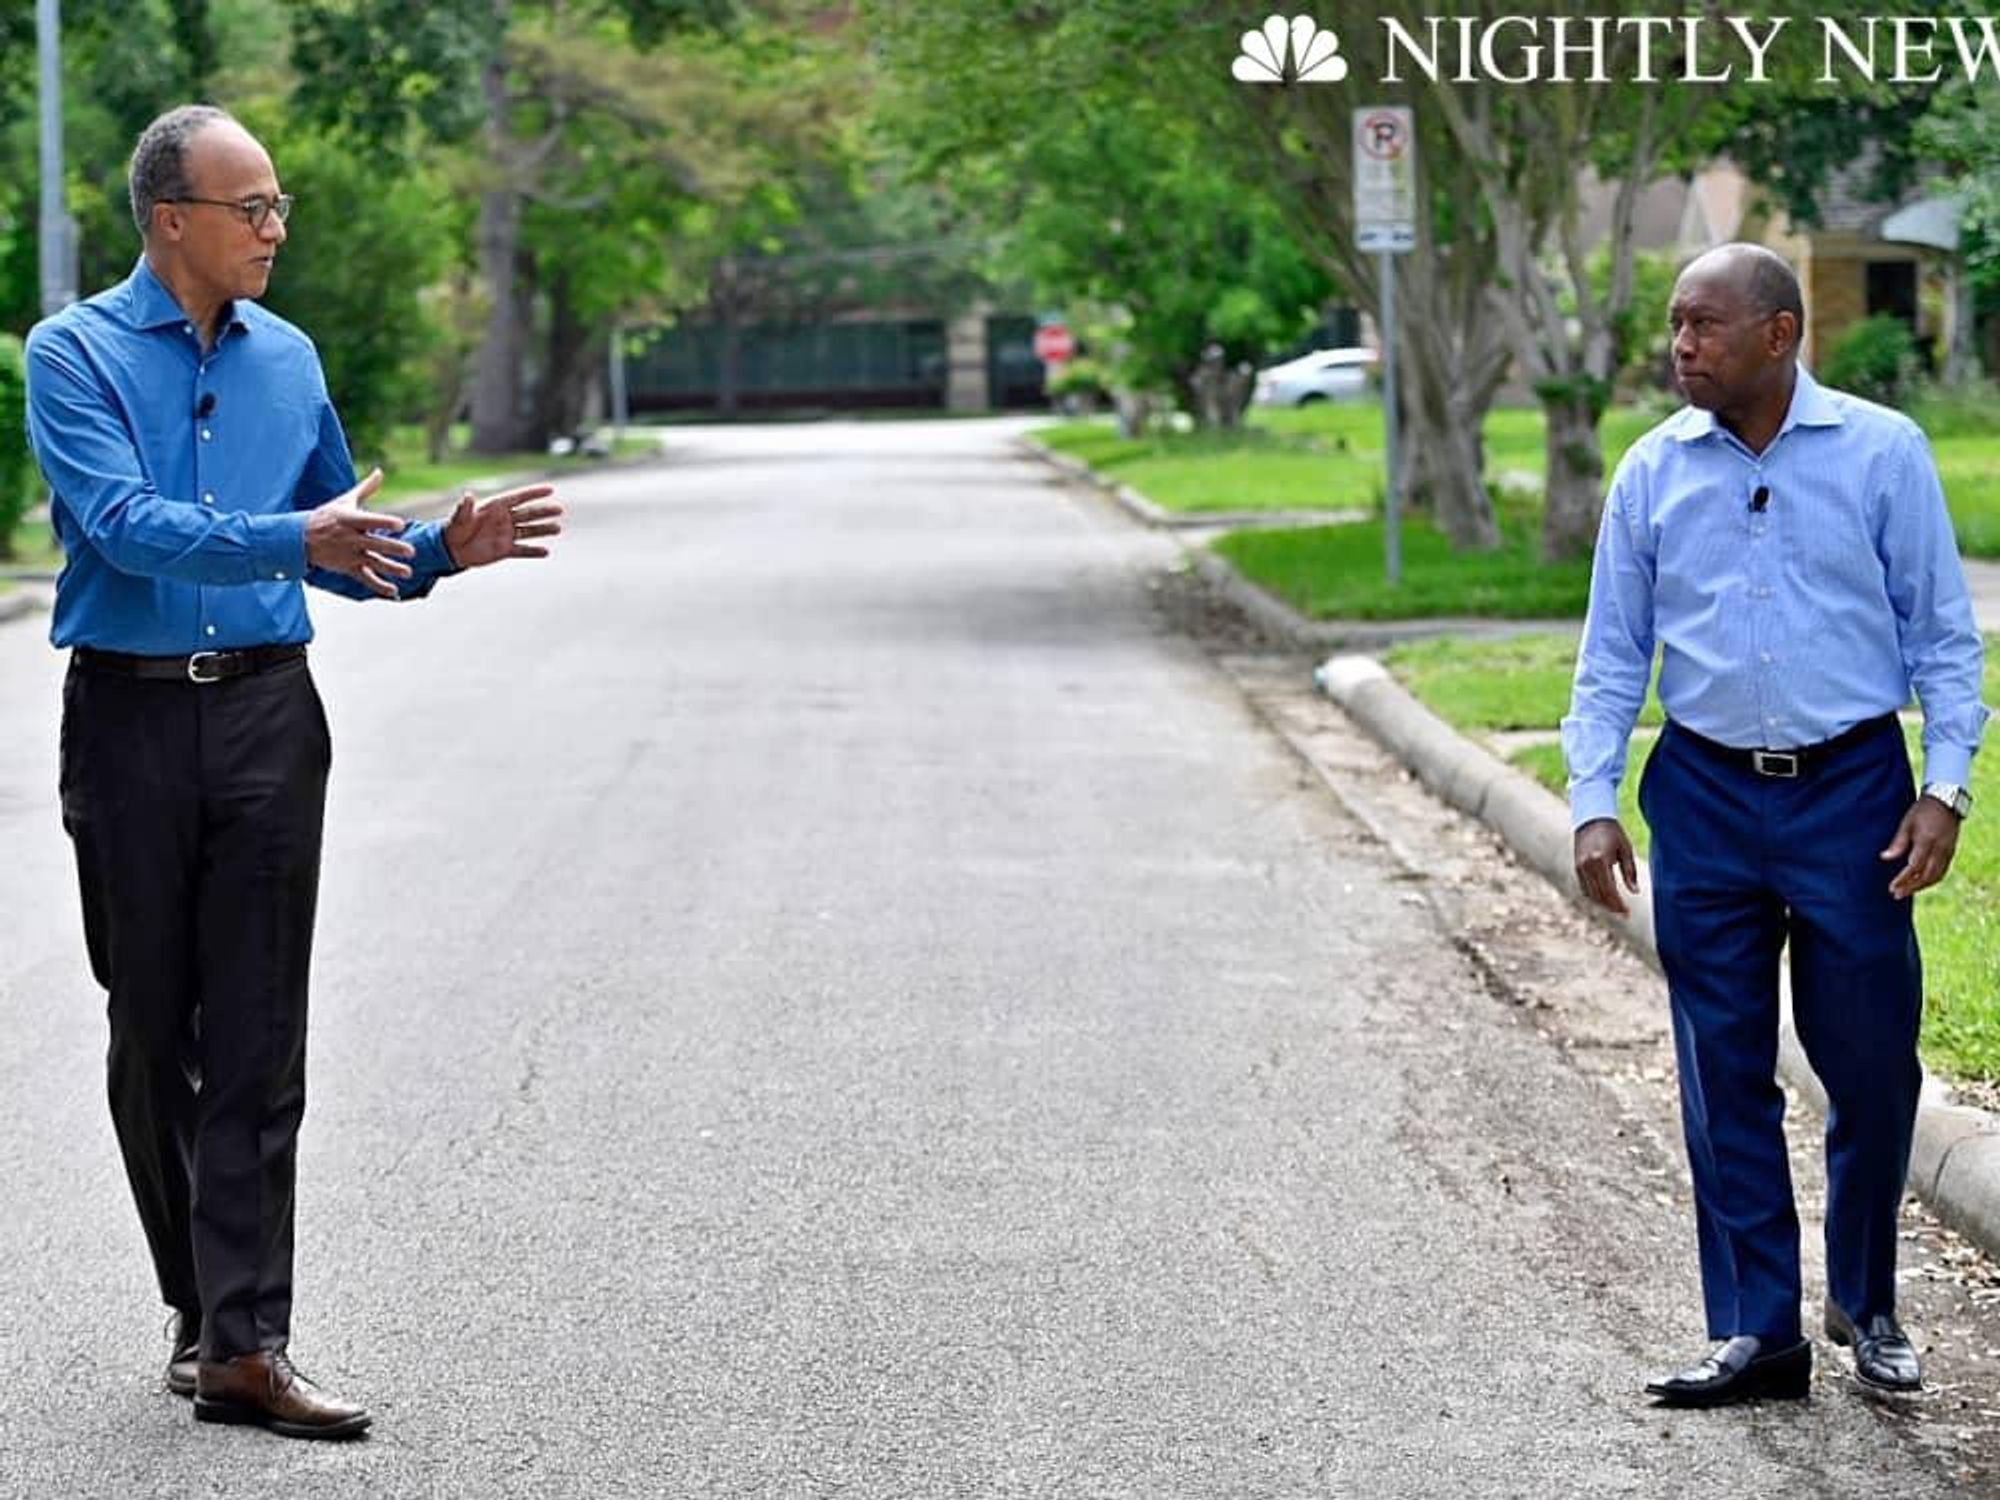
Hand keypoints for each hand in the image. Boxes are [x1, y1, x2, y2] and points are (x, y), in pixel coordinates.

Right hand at [304, 469, 414, 599]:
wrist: (300, 538)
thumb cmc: (327, 516)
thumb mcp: (345, 501)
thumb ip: (366, 488)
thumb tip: (380, 471)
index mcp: (351, 520)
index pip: (370, 521)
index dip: (385, 522)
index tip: (400, 524)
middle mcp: (351, 538)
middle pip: (375, 544)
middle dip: (392, 548)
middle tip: (411, 551)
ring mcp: (350, 554)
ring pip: (373, 563)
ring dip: (390, 569)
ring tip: (408, 572)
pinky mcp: (348, 568)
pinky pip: (365, 578)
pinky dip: (379, 586)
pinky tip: (394, 591)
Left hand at [442, 483, 563, 569]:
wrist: (451, 549)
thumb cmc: (453, 529)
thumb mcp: (459, 517)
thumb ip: (465, 507)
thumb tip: (467, 495)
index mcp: (495, 507)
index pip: (518, 498)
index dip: (534, 493)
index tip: (550, 490)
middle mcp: (504, 519)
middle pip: (528, 514)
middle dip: (544, 512)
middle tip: (559, 510)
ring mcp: (506, 534)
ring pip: (529, 531)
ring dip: (543, 530)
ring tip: (557, 529)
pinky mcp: (505, 550)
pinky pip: (522, 550)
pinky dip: (533, 552)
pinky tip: (545, 552)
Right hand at [1574, 817, 1639, 914]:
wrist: (1592, 819)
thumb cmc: (1613, 833)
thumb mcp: (1626, 850)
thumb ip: (1630, 872)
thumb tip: (1635, 892)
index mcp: (1601, 860)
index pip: (1610, 890)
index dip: (1619, 904)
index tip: (1628, 913)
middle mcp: (1587, 866)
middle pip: (1599, 895)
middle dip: (1612, 906)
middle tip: (1624, 914)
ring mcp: (1579, 867)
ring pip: (1591, 893)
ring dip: (1603, 903)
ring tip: (1616, 907)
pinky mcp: (1576, 867)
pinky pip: (1585, 888)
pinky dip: (1594, 896)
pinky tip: (1605, 898)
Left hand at [1881, 796, 1960, 899]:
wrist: (1945, 802)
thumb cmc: (1922, 811)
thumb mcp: (1906, 824)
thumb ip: (1898, 843)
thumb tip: (1884, 858)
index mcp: (1927, 841)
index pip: (1914, 866)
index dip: (1903, 879)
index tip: (1891, 887)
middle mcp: (1940, 849)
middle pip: (1926, 875)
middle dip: (1911, 887)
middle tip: (1896, 894)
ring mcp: (1948, 851)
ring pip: (1936, 876)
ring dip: (1921, 886)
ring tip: (1906, 892)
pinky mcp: (1951, 852)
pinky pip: (1943, 871)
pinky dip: (1931, 880)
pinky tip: (1921, 883)